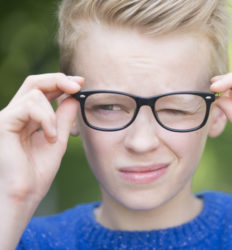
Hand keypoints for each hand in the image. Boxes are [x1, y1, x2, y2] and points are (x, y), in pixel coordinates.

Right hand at [0, 73, 82, 204]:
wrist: (24, 195)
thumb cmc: (37, 172)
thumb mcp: (57, 140)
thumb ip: (63, 119)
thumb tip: (73, 97)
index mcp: (27, 119)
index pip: (41, 91)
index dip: (61, 82)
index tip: (81, 83)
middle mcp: (15, 115)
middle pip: (33, 82)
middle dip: (58, 79)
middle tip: (78, 85)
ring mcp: (6, 118)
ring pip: (34, 93)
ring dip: (52, 114)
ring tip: (53, 137)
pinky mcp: (2, 123)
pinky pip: (28, 106)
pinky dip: (45, 119)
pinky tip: (48, 138)